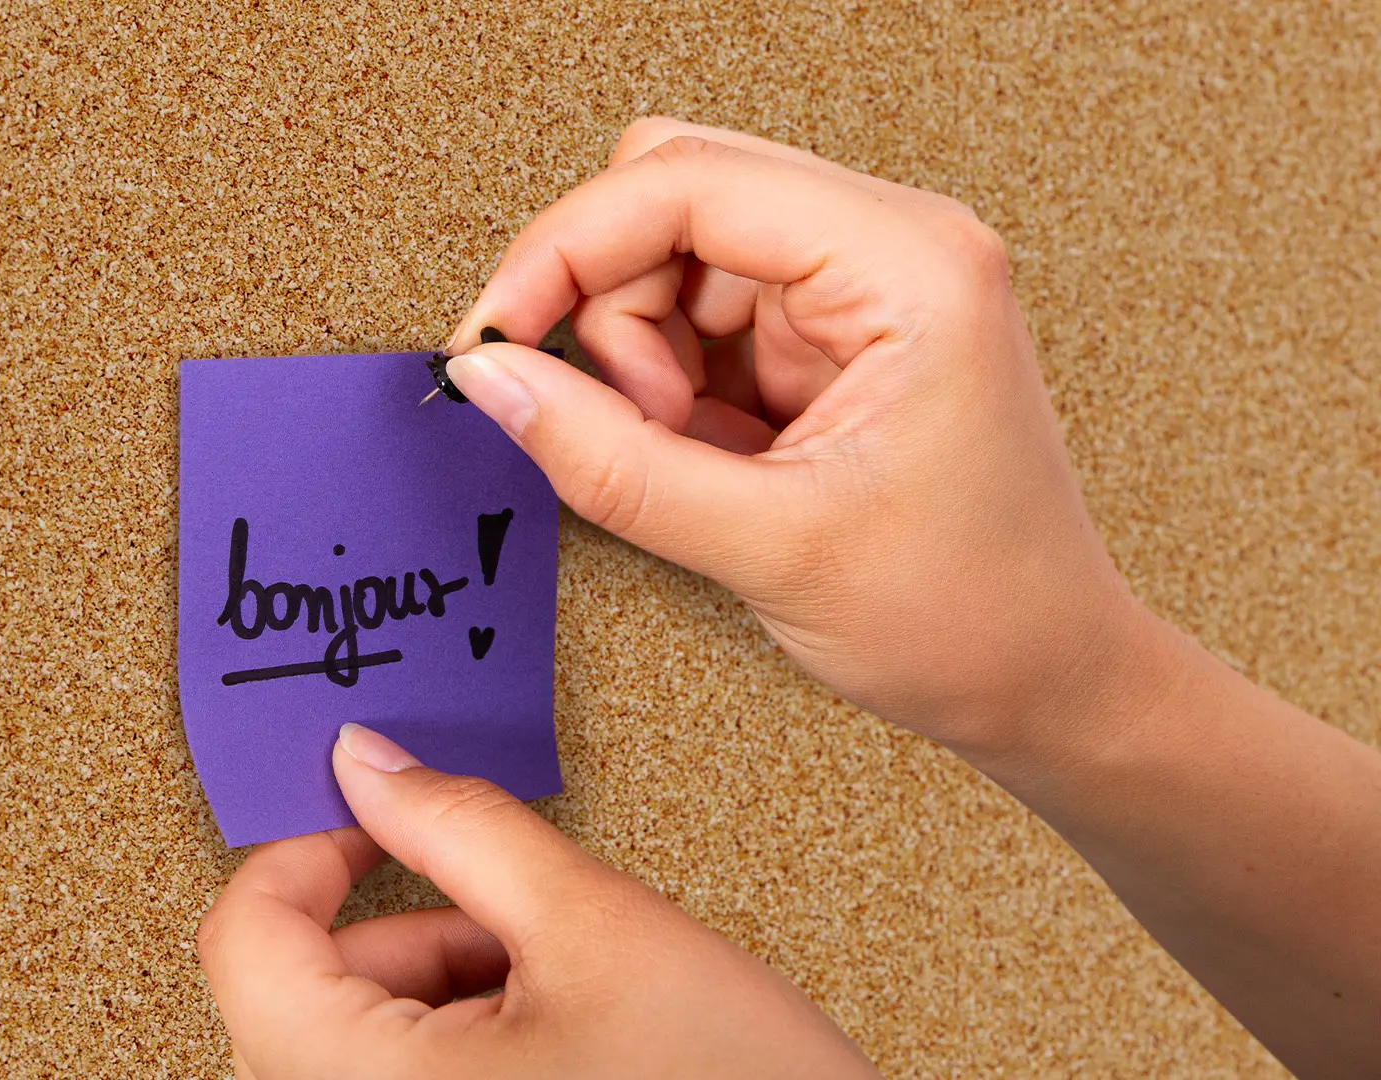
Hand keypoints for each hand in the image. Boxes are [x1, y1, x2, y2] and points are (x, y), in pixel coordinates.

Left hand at [197, 723, 880, 1078]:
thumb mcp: (598, 930)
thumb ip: (465, 827)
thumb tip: (368, 763)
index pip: (246, 943)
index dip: (304, 854)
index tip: (370, 825)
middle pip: (291, 999)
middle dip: (398, 932)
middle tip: (507, 917)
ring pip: (341, 1048)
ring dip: (429, 990)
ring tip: (558, 990)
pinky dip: (448, 1045)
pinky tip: (553, 1041)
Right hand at [441, 118, 1156, 757]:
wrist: (1045, 680)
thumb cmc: (967, 617)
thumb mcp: (768, 546)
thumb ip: (611, 461)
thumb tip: (494, 381)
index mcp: (908, 265)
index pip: (690, 182)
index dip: (568, 249)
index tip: (496, 333)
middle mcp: (890, 248)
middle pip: (675, 193)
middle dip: (607, 301)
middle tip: (615, 416)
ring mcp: (858, 289)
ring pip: (673, 257)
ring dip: (638, 354)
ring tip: (683, 454)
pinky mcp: (831, 336)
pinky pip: (699, 317)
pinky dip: (668, 385)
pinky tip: (707, 455)